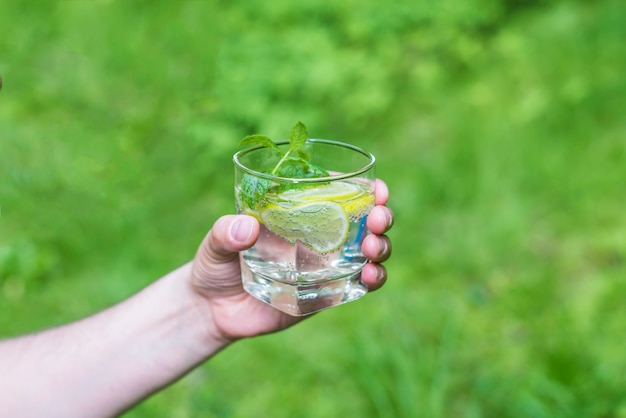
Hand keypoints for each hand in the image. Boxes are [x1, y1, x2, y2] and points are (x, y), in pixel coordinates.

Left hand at [190, 179, 392, 342]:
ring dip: (381, 247)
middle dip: (381, 217)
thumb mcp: (214, 243)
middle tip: (378, 220)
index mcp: (299, 214)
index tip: (377, 188)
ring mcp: (325, 267)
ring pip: (369, 253)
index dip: (366, 190)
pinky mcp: (324, 295)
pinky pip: (357, 286)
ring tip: (373, 249)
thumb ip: (224, 233)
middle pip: (365, 222)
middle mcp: (319, 237)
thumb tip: (246, 227)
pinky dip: (372, 279)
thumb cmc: (215, 265)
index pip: (340, 194)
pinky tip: (369, 277)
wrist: (212, 310)